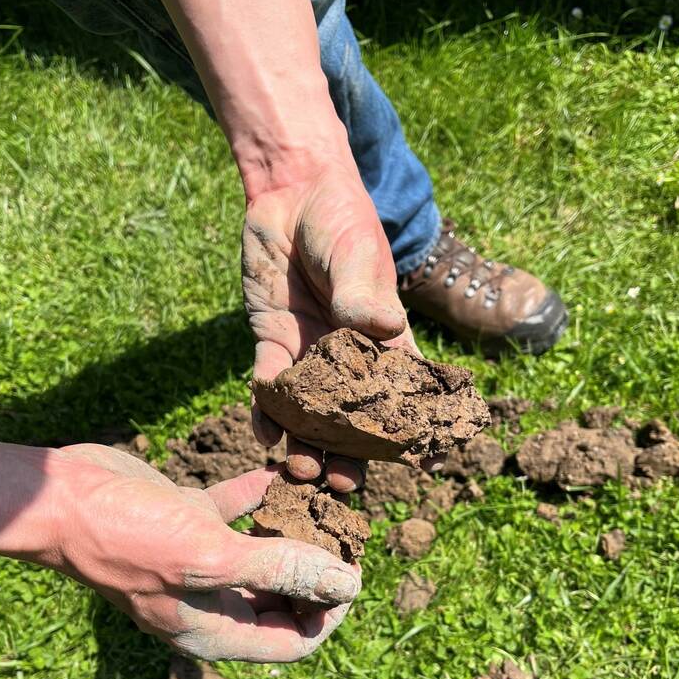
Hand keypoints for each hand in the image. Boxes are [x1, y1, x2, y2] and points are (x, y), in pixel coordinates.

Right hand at [53, 445, 359, 661]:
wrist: (63, 497)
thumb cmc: (128, 537)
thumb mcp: (211, 558)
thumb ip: (279, 570)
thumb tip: (346, 585)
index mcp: (216, 630)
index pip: (293, 641)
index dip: (330, 613)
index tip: (352, 572)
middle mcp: (210, 601)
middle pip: (284, 599)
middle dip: (319, 571)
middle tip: (348, 532)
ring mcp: (198, 560)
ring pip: (265, 553)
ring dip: (296, 529)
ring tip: (327, 502)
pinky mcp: (187, 520)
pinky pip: (238, 512)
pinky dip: (261, 495)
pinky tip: (281, 471)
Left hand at [243, 160, 420, 491]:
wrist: (290, 192)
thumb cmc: (340, 218)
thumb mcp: (358, 255)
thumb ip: (365, 296)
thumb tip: (383, 328)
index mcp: (386, 340)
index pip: (404, 394)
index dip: (408, 432)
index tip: (415, 468)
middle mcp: (349, 357)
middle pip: (352, 419)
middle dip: (349, 456)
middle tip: (342, 487)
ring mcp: (310, 353)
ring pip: (309, 414)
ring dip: (304, 445)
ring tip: (298, 471)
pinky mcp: (272, 343)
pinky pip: (269, 387)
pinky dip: (266, 412)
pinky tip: (263, 436)